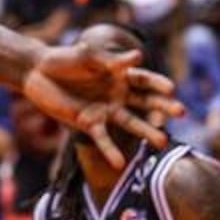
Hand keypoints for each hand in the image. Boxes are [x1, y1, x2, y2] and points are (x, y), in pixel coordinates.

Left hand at [23, 44, 182, 163]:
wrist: (37, 73)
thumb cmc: (64, 59)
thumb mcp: (85, 56)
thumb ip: (108, 60)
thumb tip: (137, 56)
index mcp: (119, 74)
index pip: (143, 79)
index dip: (157, 83)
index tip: (171, 88)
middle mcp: (117, 94)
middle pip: (144, 102)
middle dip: (162, 107)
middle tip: (181, 112)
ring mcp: (105, 110)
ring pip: (131, 122)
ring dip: (146, 132)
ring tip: (163, 142)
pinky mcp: (89, 123)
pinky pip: (102, 139)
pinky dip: (111, 151)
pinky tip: (120, 164)